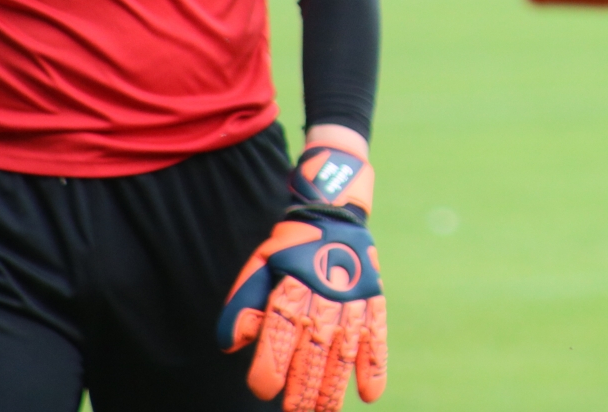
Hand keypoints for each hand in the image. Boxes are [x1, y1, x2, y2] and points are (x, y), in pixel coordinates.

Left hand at [218, 148, 385, 410]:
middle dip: (303, 387)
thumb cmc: (291, 249)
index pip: (281, 331)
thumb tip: (231, 344)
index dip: (272, 364)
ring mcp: (353, 299)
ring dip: (334, 386)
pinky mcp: (374, 302)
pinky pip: (377, 337)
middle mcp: (324, 295)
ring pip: (343, 350)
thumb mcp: (260, 265)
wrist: (335, 214)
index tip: (264, 390)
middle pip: (313, 349)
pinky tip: (370, 394)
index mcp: (292, 285)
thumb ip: (244, 303)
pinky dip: (375, 366)